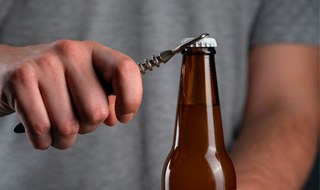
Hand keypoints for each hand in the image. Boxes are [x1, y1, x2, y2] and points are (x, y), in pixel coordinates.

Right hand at [0, 40, 142, 148]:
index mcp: (93, 51)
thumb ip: (106, 98)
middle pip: (96, 111)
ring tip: (56, 125)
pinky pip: (42, 131)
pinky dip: (44, 141)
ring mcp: (44, 65)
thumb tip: (115, 118)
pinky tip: (42, 130)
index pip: (125, 70)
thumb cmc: (54, 81)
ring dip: (64, 138)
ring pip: (68, 127)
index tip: (124, 116)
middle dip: (88, 127)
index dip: (131, 99)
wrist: (7, 68)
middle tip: (75, 118)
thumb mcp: (85, 80)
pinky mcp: (20, 81)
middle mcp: (70, 53)